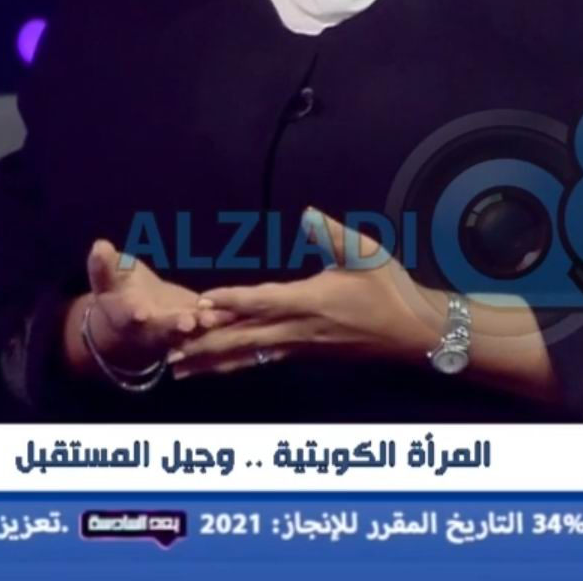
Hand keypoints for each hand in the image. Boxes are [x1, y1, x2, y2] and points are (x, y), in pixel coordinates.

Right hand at [81, 238, 239, 367]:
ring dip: (201, 327)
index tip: (140, 313)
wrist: (137, 311)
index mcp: (126, 315)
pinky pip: (210, 324)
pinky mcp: (197, 326)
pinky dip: (222, 319)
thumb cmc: (120, 287)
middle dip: (174, 326)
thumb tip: (99, 246)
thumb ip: (104, 264)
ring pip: (190, 333)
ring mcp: (176, 332)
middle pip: (162, 330)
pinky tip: (235, 312)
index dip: (133, 315)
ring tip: (212, 319)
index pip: (127, 316)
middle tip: (186, 322)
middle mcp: (151, 329)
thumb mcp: (108, 276)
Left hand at [169, 207, 446, 378]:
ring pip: (248, 356)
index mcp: (312, 301)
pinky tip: (216, 368)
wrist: (413, 331)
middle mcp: (300, 329)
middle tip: (169, 350)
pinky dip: (235, 365)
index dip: (233, 301)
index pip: (264, 301)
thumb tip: (306, 212)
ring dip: (212, 362)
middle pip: (245, 338)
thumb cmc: (390, 290)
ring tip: (177, 369)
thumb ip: (333, 234)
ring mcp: (300, 346)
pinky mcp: (304, 354)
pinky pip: (261, 361)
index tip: (203, 303)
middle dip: (206, 344)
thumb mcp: (367, 253)